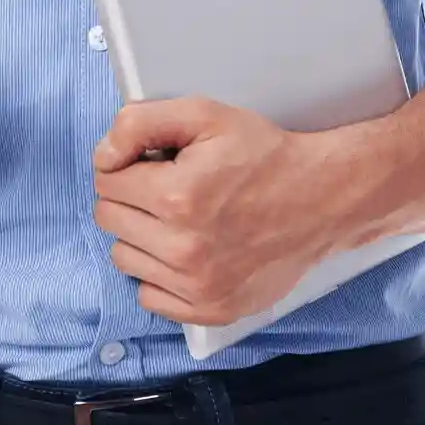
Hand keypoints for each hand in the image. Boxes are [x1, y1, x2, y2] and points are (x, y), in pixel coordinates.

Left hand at [91, 97, 337, 326]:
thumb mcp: (204, 115)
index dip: (125, 164)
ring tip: (178, 217)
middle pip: (109, 219)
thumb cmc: (263, 155)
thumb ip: (141, 123)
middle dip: (130, 197)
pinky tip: (186, 249)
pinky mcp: (210, 309)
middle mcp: (183, 249)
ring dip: (141, 235)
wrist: (321, 199)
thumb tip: (103, 155)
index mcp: (177, 197)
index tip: (152, 162)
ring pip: (124, 258)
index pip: (106, 181)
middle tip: (167, 186)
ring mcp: (197, 286)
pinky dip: (159, 273)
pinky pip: (149, 297)